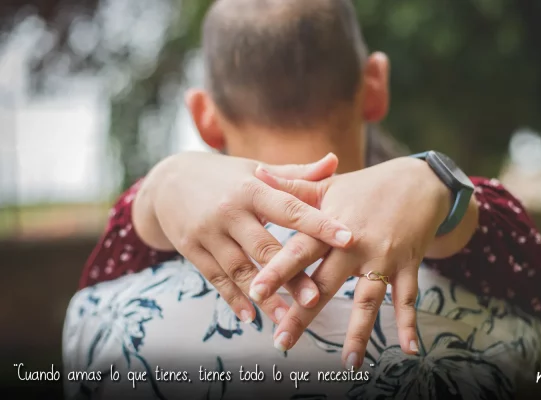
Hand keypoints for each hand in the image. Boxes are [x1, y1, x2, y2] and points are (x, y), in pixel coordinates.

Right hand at [134, 151, 353, 325]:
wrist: (166, 181)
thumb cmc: (223, 175)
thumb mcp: (254, 169)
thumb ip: (296, 174)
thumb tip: (335, 161)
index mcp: (251, 188)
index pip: (290, 208)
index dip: (319, 223)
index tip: (347, 238)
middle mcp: (229, 211)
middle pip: (265, 247)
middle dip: (291, 274)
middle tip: (316, 297)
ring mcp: (207, 233)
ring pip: (240, 269)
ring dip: (264, 296)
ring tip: (288, 319)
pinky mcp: (191, 250)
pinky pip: (216, 279)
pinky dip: (233, 299)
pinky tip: (251, 317)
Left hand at [253, 157, 450, 367]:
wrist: (418, 182)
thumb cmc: (366, 185)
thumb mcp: (329, 184)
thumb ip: (292, 186)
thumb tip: (256, 172)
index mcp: (331, 226)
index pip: (300, 251)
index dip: (278, 271)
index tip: (256, 292)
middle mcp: (356, 245)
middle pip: (326, 283)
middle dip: (303, 313)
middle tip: (282, 340)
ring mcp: (383, 257)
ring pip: (368, 299)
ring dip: (359, 332)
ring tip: (348, 362)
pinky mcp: (407, 265)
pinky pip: (408, 298)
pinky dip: (409, 324)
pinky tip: (408, 349)